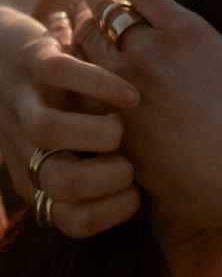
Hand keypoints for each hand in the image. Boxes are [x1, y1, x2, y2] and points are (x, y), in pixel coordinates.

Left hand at [0, 5, 139, 235]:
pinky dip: (101, 84)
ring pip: (49, 131)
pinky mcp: (32, 59)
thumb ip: (98, 181)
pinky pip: (62, 73)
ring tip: (120, 125)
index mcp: (36, 182)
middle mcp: (24, 146)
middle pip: (61, 183)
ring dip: (100, 133)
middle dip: (110, 177)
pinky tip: (128, 95)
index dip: (114, 212)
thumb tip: (151, 202)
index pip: (74, 221)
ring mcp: (24, 101)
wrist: (3, 55)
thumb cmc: (56, 116)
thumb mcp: (66, 158)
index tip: (135, 193)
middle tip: (127, 159)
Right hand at [67, 0, 221, 230]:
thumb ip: (143, 200)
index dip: (66, 59)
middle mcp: (119, 87)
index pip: (75, 84)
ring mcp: (150, 54)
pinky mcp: (184, 30)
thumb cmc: (216, 192)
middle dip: (73, 16)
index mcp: (111, 126)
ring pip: (106, 11)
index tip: (60, 43)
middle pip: (84, 42)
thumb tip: (136, 217)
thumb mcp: (167, 208)